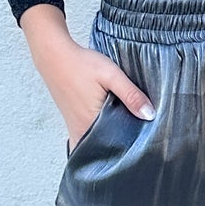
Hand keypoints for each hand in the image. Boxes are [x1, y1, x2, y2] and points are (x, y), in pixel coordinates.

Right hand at [20, 4, 154, 151]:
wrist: (54, 56)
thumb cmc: (82, 64)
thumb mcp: (111, 75)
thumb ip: (131, 95)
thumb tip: (149, 115)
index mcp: (91, 123)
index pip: (115, 147)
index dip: (131, 148)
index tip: (145, 146)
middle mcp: (81, 130)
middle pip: (106, 148)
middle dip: (121, 148)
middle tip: (139, 142)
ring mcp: (74, 127)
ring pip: (95, 144)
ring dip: (109, 143)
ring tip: (126, 136)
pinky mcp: (72, 121)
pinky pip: (86, 137)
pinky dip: (97, 138)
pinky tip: (108, 130)